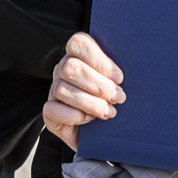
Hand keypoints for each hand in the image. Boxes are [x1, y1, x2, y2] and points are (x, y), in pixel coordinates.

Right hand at [44, 32, 123, 149]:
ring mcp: (53, 90)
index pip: (78, 43)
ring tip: (110, 112)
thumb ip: (118, 73)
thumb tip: (128, 73)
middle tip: (118, 97)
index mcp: (79, 55)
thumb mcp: (119, 83)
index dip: (99, 60)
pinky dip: (75, 116)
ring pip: (63, 89)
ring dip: (91, 103)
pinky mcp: (49, 113)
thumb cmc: (114, 101)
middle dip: (99, 85)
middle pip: (71, 67)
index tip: (118, 77)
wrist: (106, 134)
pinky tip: (90, 120)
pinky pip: (53, 110)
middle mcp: (63, 69)